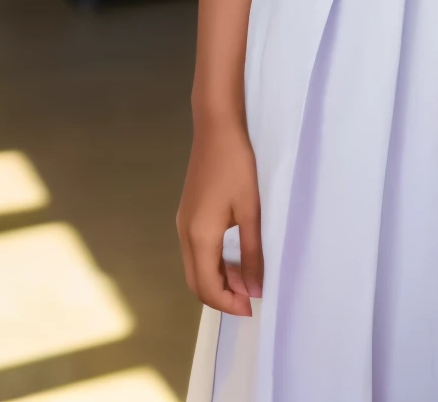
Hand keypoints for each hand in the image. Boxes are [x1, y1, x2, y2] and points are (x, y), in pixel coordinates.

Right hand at [176, 118, 262, 315]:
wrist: (216, 129)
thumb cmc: (236, 167)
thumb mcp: (250, 211)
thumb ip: (251, 253)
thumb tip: (254, 289)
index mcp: (199, 238)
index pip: (208, 288)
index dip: (229, 304)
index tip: (253, 308)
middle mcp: (185, 235)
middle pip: (197, 282)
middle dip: (222, 295)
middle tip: (251, 295)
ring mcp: (183, 224)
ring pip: (196, 267)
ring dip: (219, 278)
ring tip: (248, 276)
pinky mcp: (188, 214)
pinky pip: (196, 251)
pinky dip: (213, 262)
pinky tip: (234, 255)